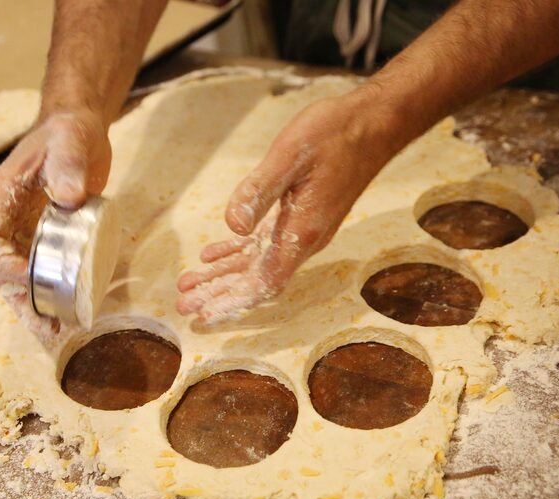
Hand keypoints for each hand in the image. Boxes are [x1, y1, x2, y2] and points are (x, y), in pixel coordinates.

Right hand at [0, 110, 111, 339]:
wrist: (80, 132)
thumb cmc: (67, 133)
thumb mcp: (69, 141)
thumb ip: (67, 164)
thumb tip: (68, 197)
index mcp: (0, 200)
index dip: (1, 263)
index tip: (28, 274)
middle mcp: (8, 223)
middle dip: (18, 299)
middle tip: (43, 322)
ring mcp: (28, 235)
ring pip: (20, 280)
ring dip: (33, 307)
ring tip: (54, 330)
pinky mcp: (50, 241)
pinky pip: (45, 273)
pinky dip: (52, 294)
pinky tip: (70, 313)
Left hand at [177, 90, 398, 323]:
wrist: (374, 124)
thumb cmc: (335, 134)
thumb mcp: (290, 155)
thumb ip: (259, 191)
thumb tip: (232, 226)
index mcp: (302, 230)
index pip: (265, 281)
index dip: (234, 300)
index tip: (206, 315)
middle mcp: (304, 238)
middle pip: (257, 279)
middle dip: (220, 294)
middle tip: (184, 306)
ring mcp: (303, 229)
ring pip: (258, 264)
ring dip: (224, 276)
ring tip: (190, 286)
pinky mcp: (300, 217)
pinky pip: (264, 245)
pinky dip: (237, 253)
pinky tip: (213, 254)